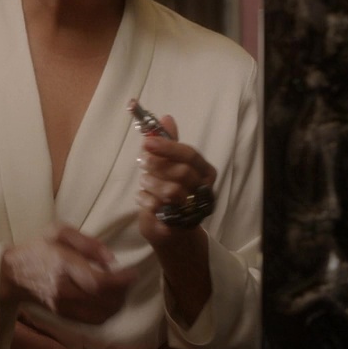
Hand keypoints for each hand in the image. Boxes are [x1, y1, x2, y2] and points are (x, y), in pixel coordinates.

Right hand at [0, 226, 133, 323]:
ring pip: (102, 313)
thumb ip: (88, 242)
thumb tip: (111, 260)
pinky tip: (108, 301)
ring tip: (119, 290)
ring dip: (118, 303)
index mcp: (64, 266)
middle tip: (126, 279)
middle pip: (105, 300)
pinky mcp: (64, 315)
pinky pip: (94, 320)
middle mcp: (65, 289)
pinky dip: (108, 312)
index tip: (132, 273)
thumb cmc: (39, 248)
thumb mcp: (59, 232)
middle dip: (123, 291)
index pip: (100, 282)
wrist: (13, 274)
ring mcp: (64, 306)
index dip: (122, 281)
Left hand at [136, 115, 218, 246]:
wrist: (170, 231)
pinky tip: (144, 198)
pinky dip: (144, 200)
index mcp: (205, 173)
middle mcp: (203, 191)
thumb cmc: (171, 193)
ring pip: (170, 191)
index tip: (147, 142)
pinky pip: (157, 208)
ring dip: (150, 183)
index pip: (190, 155)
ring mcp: (193, 210)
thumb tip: (166, 117)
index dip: (168, 147)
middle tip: (142, 162)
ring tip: (144, 182)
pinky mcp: (177, 226)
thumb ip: (168, 143)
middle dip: (157, 165)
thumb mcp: (169, 165)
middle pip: (181, 172)